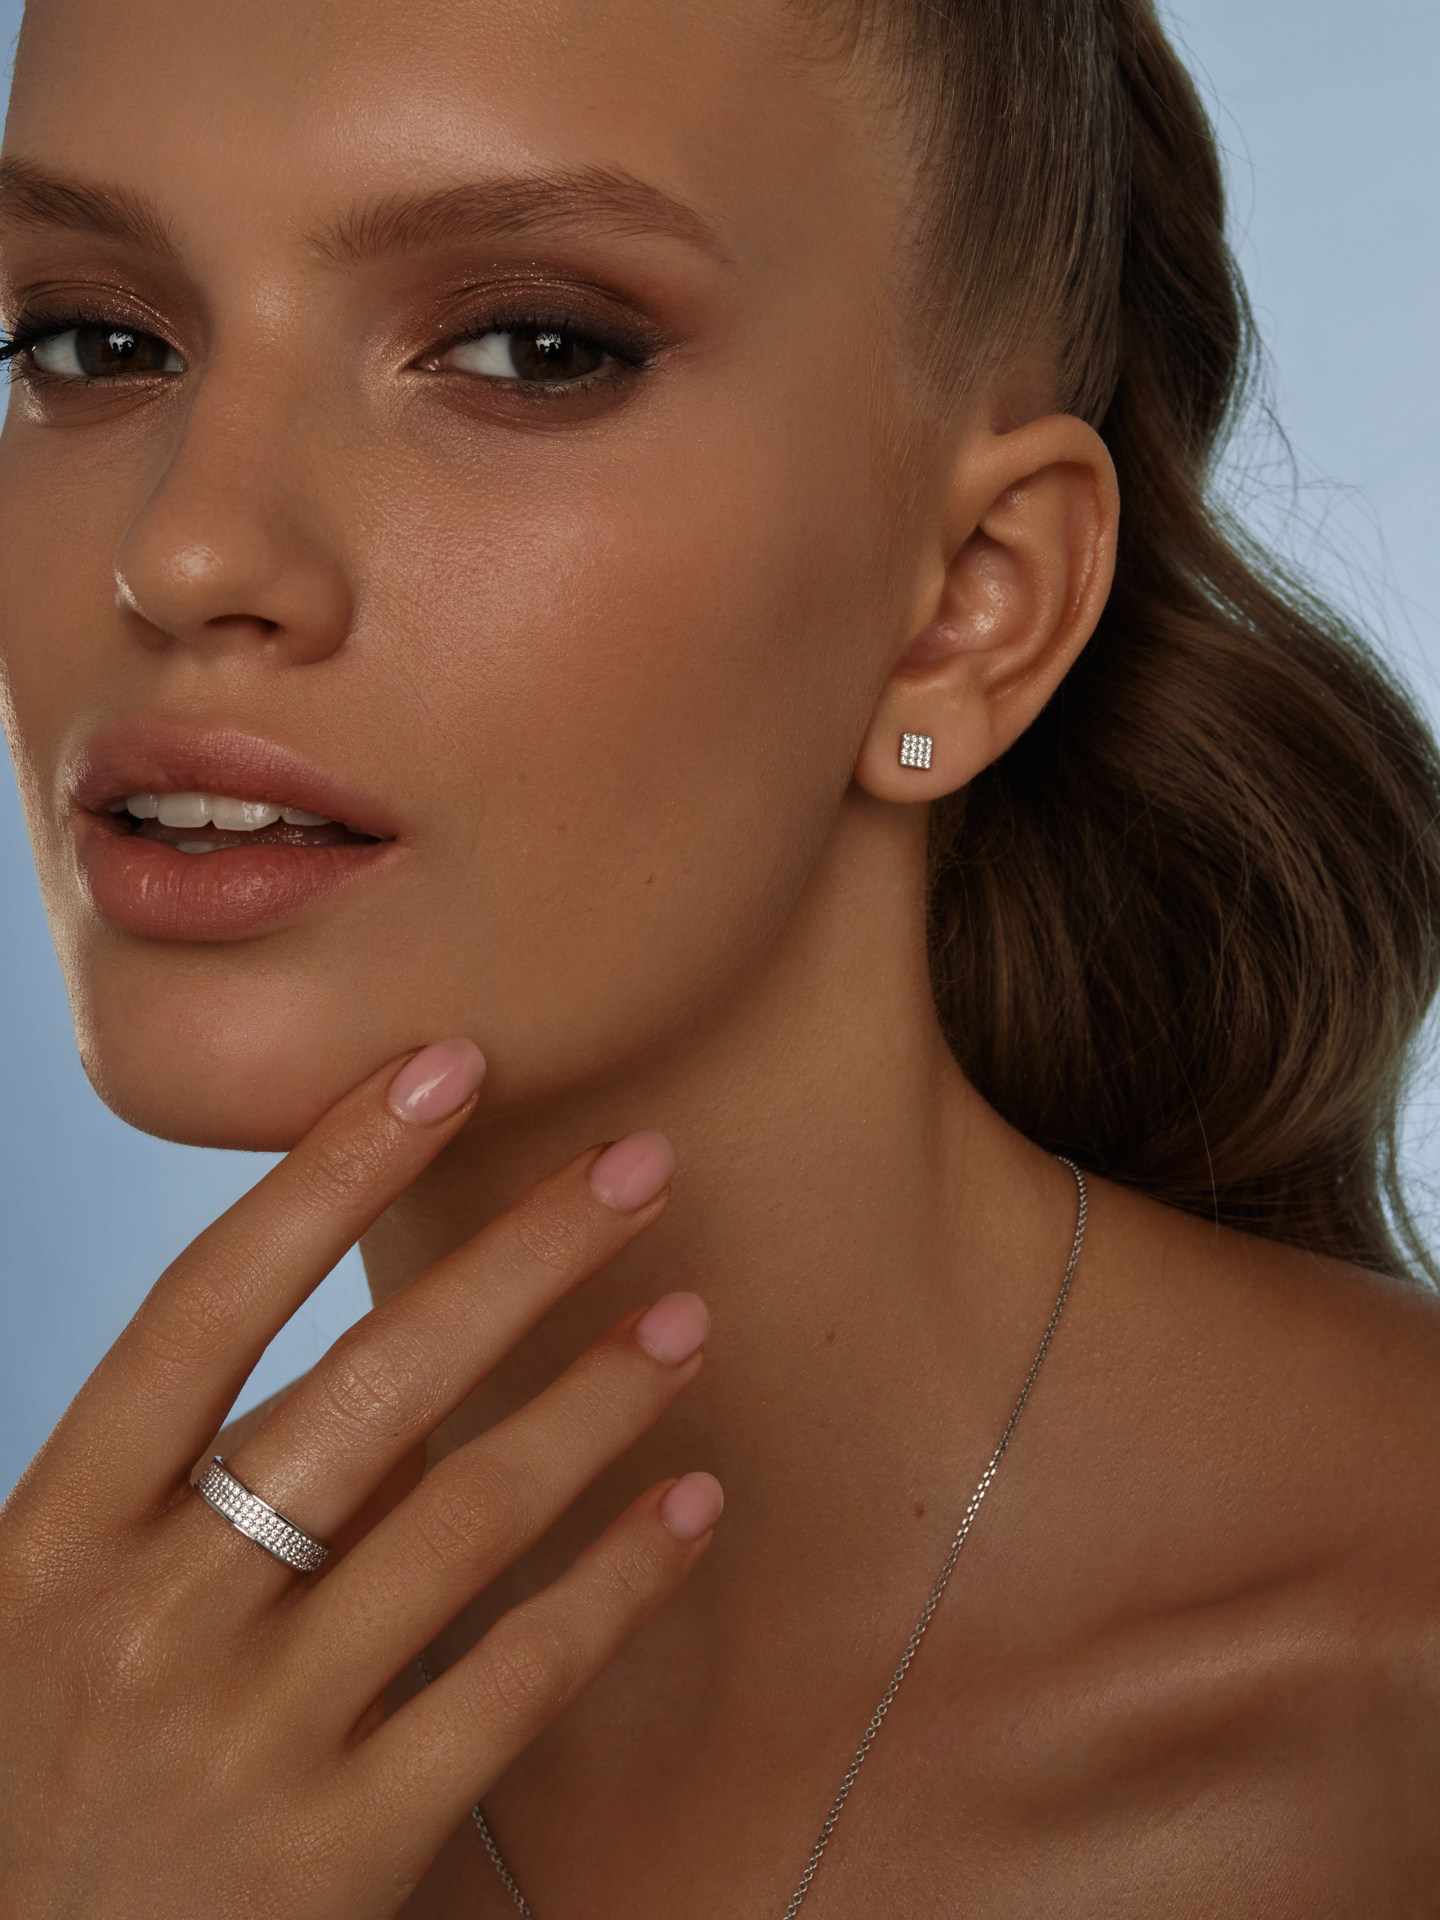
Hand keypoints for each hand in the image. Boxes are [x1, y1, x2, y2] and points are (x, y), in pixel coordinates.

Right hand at [0, 1039, 719, 1917]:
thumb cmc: (43, 1775)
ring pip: (462, 1518)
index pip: (204, 1306)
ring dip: (594, 1400)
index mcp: (52, 1537)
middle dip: (521, 1260)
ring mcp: (246, 1739)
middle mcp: (148, 1618)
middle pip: (368, 1389)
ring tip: (686, 1319)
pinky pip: (511, 1685)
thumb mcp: (55, 1612)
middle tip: (641, 1166)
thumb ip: (197, 1484)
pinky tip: (693, 1503)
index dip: (329, 1172)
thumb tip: (395, 1357)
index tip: (445, 1067)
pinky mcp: (337, 1855)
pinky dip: (614, 1581)